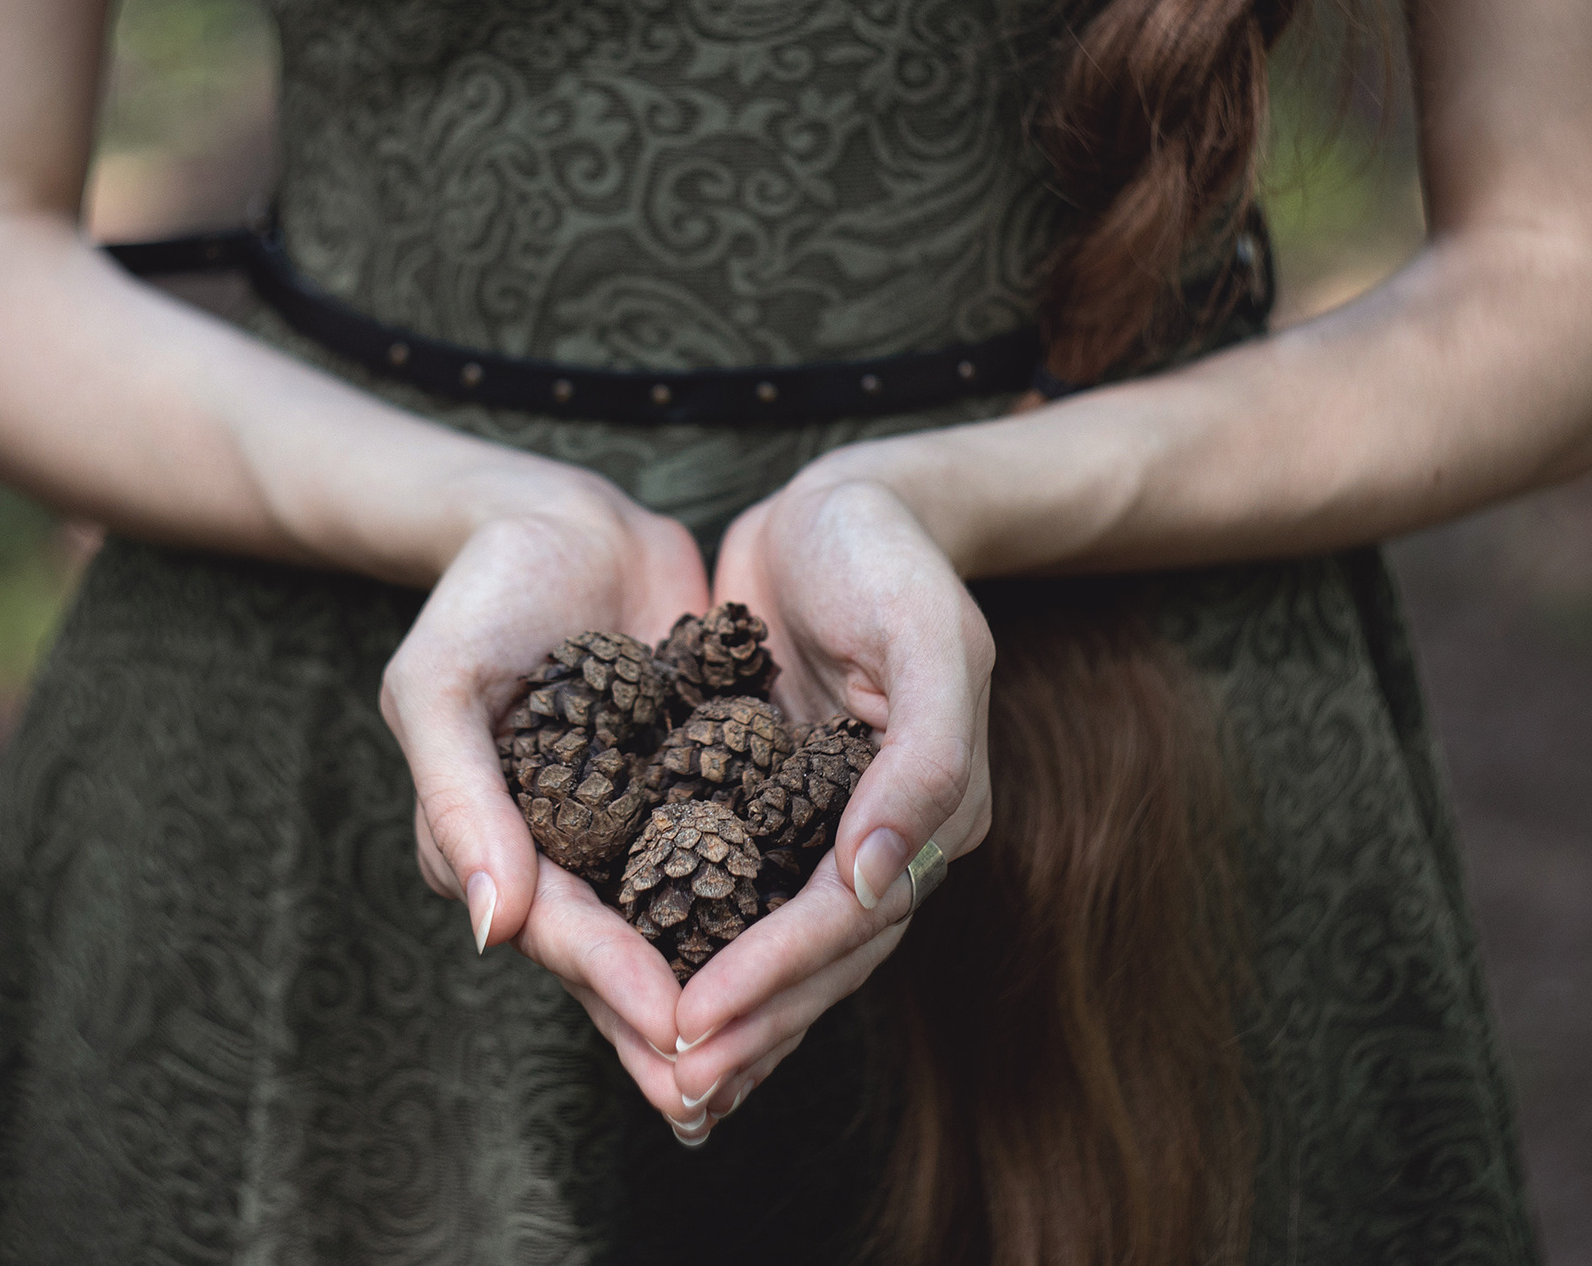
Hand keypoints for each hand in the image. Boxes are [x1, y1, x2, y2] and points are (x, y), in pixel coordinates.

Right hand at [377, 472, 711, 1123]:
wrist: (560, 519)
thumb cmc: (481, 594)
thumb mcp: (440, 683)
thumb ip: (459, 799)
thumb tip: (489, 927)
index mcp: (502, 844)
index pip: (563, 929)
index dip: (613, 982)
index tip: (671, 1028)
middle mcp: (573, 854)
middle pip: (625, 959)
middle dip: (670, 1030)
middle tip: (718, 1097)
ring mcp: (641, 825)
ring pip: (687, 929)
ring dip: (725, 993)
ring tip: (771, 1062)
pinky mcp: (702, 788)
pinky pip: (737, 862)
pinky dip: (768, 909)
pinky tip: (825, 948)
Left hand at [666, 470, 994, 1138]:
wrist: (843, 503)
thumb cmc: (887, 554)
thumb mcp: (927, 634)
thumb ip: (924, 755)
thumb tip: (878, 878)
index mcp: (933, 808)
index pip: (849, 918)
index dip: (777, 976)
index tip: (698, 1022)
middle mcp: (883, 835)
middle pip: (819, 958)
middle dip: (751, 1025)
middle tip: (673, 1087)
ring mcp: (827, 828)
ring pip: (782, 948)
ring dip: (734, 1021)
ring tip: (668, 1088)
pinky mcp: (773, 808)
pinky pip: (743, 898)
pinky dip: (710, 956)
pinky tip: (659, 1006)